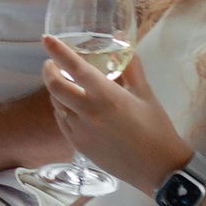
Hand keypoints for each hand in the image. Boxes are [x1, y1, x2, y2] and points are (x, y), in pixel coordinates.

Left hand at [41, 38, 190, 189]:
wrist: (159, 168)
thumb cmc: (156, 128)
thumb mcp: (145, 93)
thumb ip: (131, 65)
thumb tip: (122, 37)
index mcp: (107, 96)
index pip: (75, 67)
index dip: (58, 51)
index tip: (46, 39)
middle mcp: (88, 112)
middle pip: (54, 85)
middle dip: (49, 70)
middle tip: (53, 63)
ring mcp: (80, 130)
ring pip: (56, 103)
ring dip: (55, 90)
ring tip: (65, 83)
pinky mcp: (78, 145)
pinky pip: (61, 121)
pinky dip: (62, 108)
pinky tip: (71, 106)